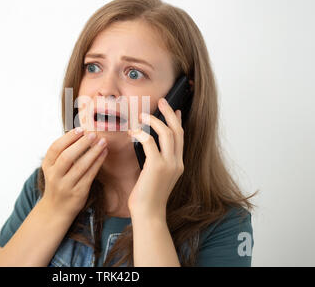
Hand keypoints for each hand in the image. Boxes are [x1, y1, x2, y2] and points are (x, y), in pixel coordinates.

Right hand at [41, 128, 107, 217]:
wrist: (56, 209)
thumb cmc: (58, 183)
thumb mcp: (53, 169)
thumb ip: (62, 153)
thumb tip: (80, 132)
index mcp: (47, 166)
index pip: (55, 148)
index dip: (68, 138)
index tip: (80, 129)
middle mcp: (54, 176)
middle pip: (67, 157)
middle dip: (81, 144)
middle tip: (93, 134)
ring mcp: (66, 186)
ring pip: (80, 166)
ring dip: (93, 152)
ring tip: (102, 142)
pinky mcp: (78, 193)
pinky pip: (89, 175)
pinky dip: (97, 163)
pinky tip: (103, 153)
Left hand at [127, 98, 184, 217]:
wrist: (148, 214)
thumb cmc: (148, 197)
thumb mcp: (156, 177)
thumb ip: (157, 162)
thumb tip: (151, 149)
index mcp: (178, 164)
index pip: (181, 137)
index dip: (177, 121)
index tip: (175, 110)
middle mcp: (177, 162)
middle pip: (177, 130)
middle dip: (169, 113)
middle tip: (162, 101)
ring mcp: (169, 164)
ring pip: (167, 133)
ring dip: (154, 120)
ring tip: (142, 115)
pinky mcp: (157, 166)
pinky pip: (150, 142)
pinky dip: (141, 133)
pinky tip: (133, 132)